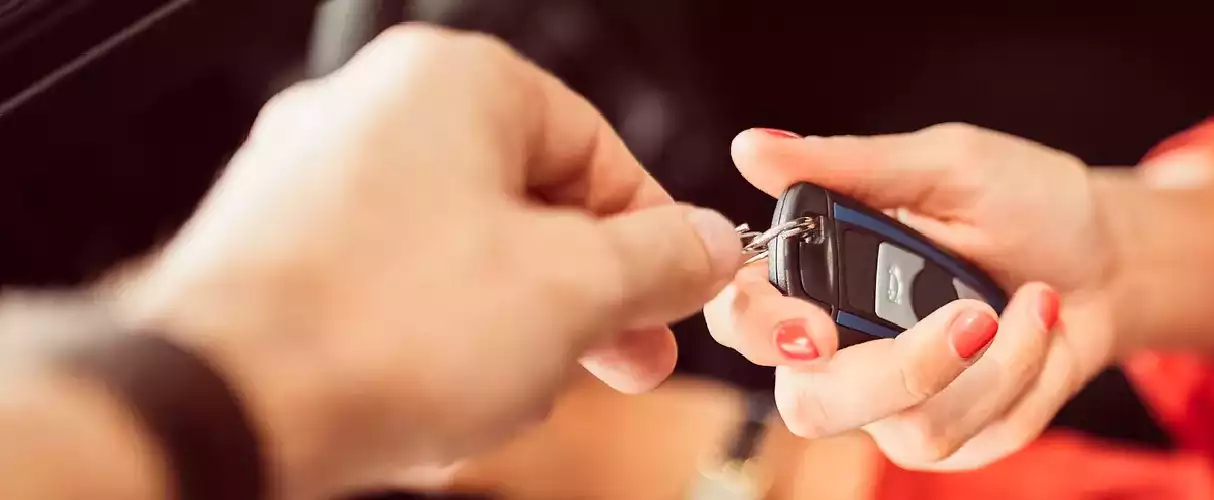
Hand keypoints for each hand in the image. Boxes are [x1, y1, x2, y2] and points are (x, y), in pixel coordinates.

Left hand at [109, 25, 740, 497]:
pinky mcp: (282, 253)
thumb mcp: (575, 292)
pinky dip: (440, 338)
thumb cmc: (377, 329)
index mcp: (452, 83)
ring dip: (518, 327)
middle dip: (588, 297)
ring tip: (524, 390)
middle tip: (627, 355)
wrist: (220, 407)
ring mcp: (316, 182)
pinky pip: (398, 286)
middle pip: (530, 203)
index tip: (681, 291)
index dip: (654, 234)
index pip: (597, 148)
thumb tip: (707, 246)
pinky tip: (452, 397)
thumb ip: (663, 259)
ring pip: (466, 252)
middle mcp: (373, 113)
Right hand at [705, 124, 1128, 470]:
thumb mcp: (943, 165)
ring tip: (1031, 298)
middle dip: (897, 373)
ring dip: (996, 362)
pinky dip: (1026, 374)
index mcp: (819, 276)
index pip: (745, 320)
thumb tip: (754, 147)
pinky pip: (978, 436)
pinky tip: (1040, 326)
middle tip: (970, 318)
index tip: (818, 326)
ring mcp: (899, 403)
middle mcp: (844, 349)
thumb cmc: (1022, 200)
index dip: (761, 332)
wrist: (1108, 256)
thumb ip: (850, 166)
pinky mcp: (960, 438)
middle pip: (812, 406)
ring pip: (912, 430)